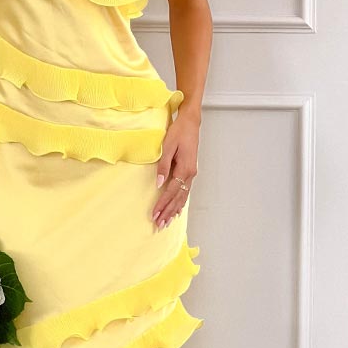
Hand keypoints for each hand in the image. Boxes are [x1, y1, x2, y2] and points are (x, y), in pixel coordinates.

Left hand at [152, 113, 199, 228]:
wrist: (190, 123)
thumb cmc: (178, 132)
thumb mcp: (168, 147)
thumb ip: (163, 166)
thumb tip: (159, 183)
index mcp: (185, 169)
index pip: (171, 192)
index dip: (163, 204)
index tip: (155, 214)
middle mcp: (190, 174)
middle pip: (178, 198)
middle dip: (168, 212)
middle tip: (159, 224)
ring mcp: (191, 173)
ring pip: (183, 196)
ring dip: (174, 209)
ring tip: (167, 221)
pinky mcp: (190, 171)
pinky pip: (185, 191)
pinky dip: (180, 202)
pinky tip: (177, 209)